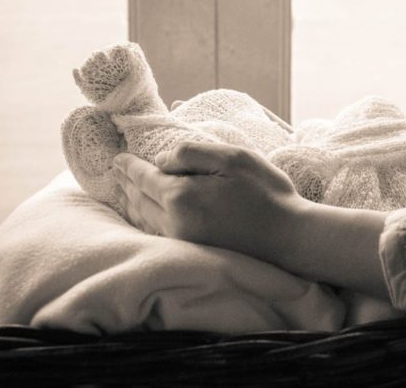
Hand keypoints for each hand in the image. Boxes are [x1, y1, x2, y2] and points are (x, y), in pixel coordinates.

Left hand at [113, 142, 305, 263]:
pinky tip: (146, 215)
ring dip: (133, 203)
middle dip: (127, 183)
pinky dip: (145, 220)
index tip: (117, 159)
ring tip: (125, 191)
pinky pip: (157, 233)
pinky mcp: (192, 252)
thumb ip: (193, 153)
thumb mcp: (233, 158)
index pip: (144, 177)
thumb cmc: (266, 192)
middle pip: (140, 200)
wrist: (289, 237)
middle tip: (116, 172)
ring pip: (145, 219)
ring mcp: (182, 241)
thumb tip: (162, 160)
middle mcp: (174, 222)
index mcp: (181, 195)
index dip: (129, 166)